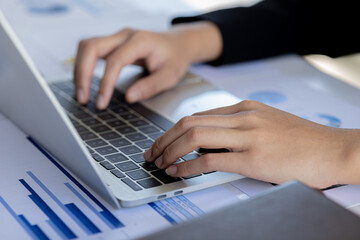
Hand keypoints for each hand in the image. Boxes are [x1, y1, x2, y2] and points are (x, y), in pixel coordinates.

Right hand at [73, 22, 221, 108]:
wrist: (177, 45)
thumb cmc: (174, 59)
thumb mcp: (170, 76)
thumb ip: (150, 86)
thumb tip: (128, 97)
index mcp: (140, 41)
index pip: (115, 60)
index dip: (105, 83)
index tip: (101, 103)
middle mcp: (125, 35)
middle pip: (92, 47)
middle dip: (82, 73)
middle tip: (83, 99)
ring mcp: (117, 38)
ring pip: (87, 46)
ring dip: (79, 69)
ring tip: (81, 94)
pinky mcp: (113, 43)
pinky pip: (91, 51)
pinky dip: (84, 66)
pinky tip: (85, 83)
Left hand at [144, 100, 359, 187]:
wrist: (331, 150)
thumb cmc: (299, 140)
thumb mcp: (265, 124)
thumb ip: (237, 128)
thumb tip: (207, 144)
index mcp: (245, 108)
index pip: (197, 115)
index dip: (173, 130)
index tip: (162, 142)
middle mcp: (243, 117)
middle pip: (189, 122)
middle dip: (164, 138)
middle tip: (152, 153)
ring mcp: (248, 136)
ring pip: (195, 136)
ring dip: (171, 150)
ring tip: (161, 163)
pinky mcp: (253, 158)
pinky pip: (210, 160)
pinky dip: (188, 166)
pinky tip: (178, 172)